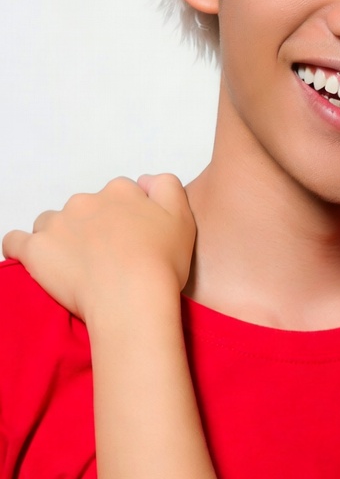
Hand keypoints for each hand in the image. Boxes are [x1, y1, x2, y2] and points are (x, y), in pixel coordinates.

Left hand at [2, 174, 195, 324]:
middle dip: (93, 225)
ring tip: (77, 264)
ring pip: (53, 223)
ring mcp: (57, 224)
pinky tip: (38, 261)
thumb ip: (166, 185)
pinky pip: (16, 241)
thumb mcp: (183, 216)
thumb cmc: (161, 262)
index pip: (119, 194)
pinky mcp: (35, 250)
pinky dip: (24, 248)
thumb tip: (145, 180)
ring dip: (62, 237)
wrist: (133, 298)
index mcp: (120, 191)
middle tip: (108, 255)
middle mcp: (86, 201)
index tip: (132, 238)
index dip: (127, 216)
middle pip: (85, 208)